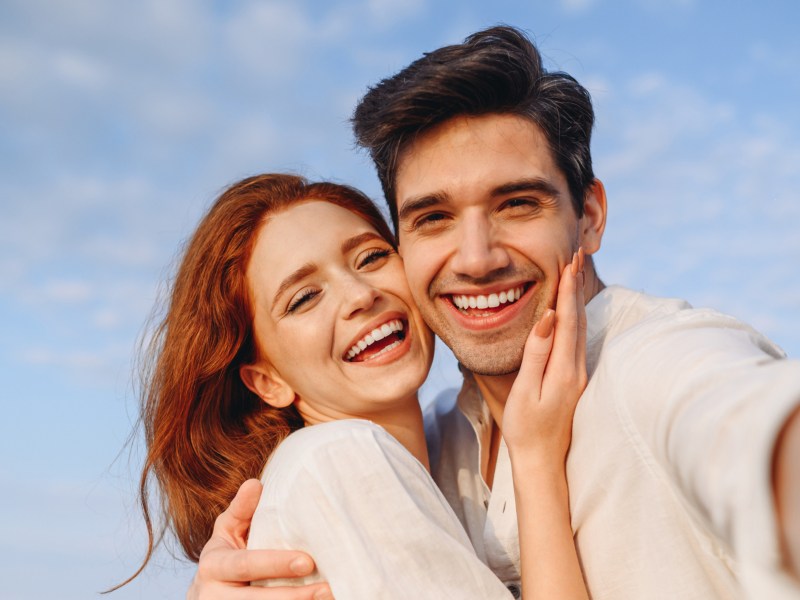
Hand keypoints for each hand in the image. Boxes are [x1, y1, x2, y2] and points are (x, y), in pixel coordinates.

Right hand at [188, 479, 333, 599]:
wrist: (207, 595)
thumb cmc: (226, 557)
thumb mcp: (227, 532)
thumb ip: (241, 511)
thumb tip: (255, 484)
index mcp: (213, 565)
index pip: (245, 565)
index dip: (276, 564)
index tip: (307, 561)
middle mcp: (213, 595)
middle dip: (293, 597)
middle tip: (327, 588)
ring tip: (329, 597)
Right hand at [502, 249, 586, 465]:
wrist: (542, 461)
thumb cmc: (527, 429)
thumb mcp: (526, 391)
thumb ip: (537, 354)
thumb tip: (547, 318)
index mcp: (564, 370)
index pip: (567, 319)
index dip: (568, 288)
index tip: (569, 261)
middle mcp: (577, 369)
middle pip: (579, 318)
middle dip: (577, 284)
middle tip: (576, 254)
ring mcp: (578, 375)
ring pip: (580, 327)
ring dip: (577, 298)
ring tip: (575, 273)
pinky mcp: (574, 380)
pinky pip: (577, 339)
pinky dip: (574, 316)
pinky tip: (570, 309)